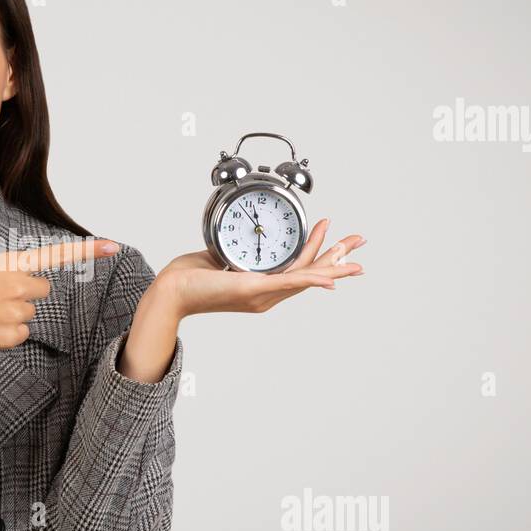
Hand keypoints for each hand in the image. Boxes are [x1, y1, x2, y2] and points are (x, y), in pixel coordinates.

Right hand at [0, 181, 120, 376]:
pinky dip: (7, 331)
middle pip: (41, 288)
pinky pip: (22, 332)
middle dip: (23, 289)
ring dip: (13, 310)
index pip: (55, 255)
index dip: (87, 251)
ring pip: (30, 311)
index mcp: (9, 265)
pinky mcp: (10, 337)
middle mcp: (17, 289)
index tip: (113, 246)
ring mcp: (15, 315)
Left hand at [158, 219, 364, 318]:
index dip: (320, 253)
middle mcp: (266, 295)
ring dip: (333, 263)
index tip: (334, 235)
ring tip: (353, 252)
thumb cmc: (190, 278)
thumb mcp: (221, 257)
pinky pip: (288, 282)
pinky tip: (329, 279)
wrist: (171, 291)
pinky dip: (311, 279)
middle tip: (360, 240)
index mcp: (262, 287)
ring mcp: (261, 294)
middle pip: (312, 274)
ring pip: (306, 277)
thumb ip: (239, 251)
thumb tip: (245, 238)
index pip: (299, 269)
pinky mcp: (252, 289)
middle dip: (339, 256)